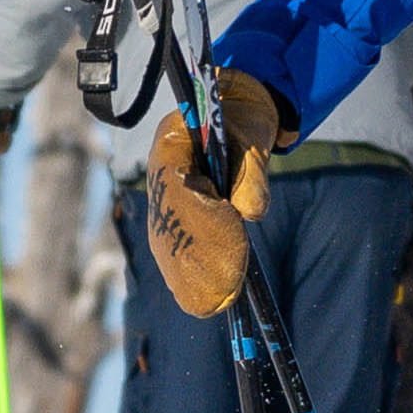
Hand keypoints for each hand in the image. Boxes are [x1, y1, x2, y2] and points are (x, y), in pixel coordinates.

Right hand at [146, 69, 292, 321]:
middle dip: (193, 264)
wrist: (230, 107)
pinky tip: (198, 296)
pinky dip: (185, 272)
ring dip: (186, 275)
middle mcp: (160, 174)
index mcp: (171, 144)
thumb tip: (253, 214)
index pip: (180, 192)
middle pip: (168, 225)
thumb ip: (252, 174)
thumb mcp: (253, 136)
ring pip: (166, 241)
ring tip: (207, 305)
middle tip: (219, 297)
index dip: (203, 225)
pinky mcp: (171, 212)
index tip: (231, 250)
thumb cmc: (242, 120)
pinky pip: (172, 247)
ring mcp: (162, 196)